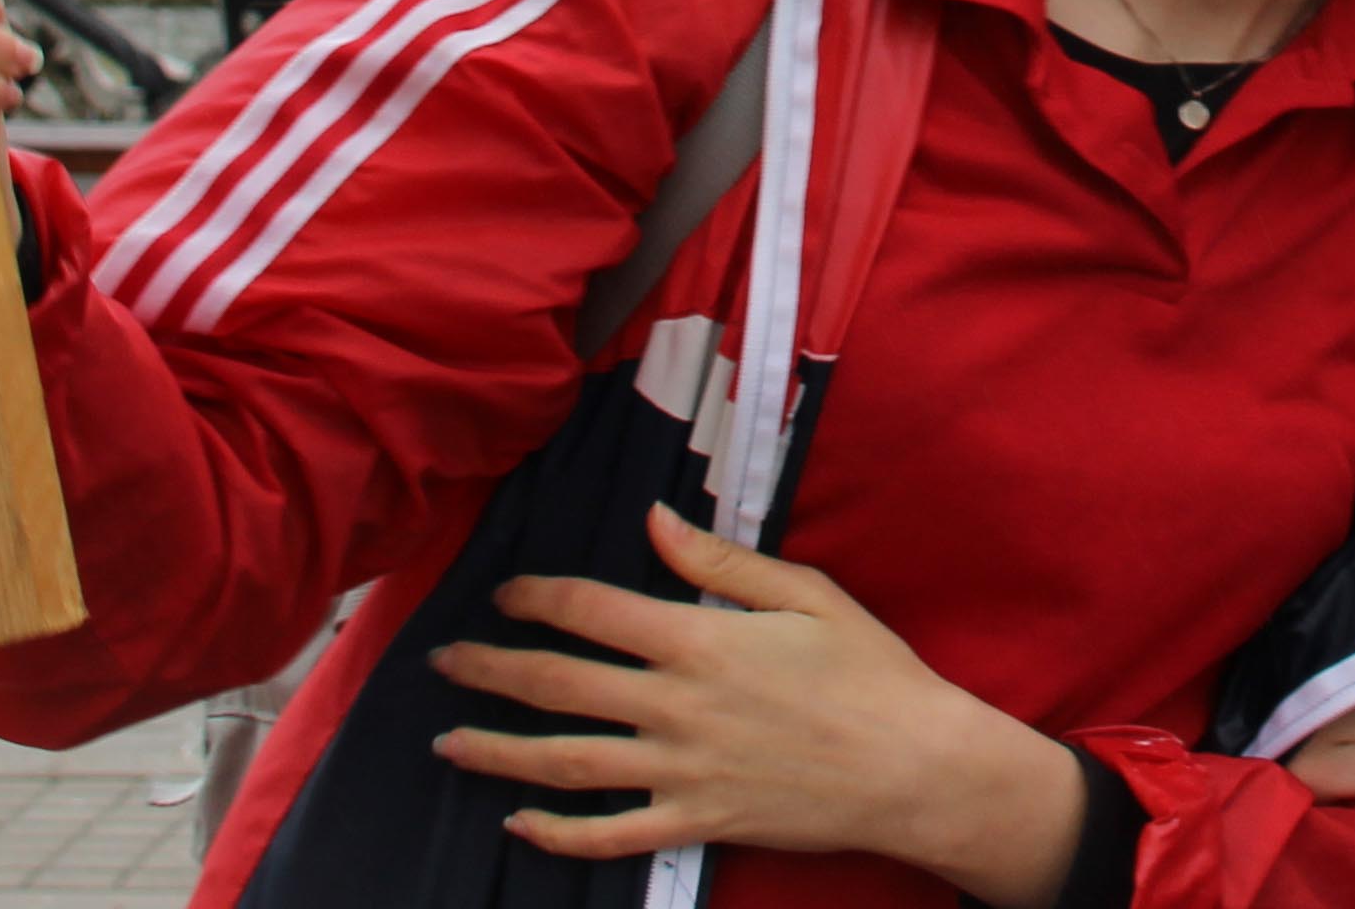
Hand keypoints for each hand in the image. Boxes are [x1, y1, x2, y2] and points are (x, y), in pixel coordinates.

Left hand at [446, 504, 1092, 908]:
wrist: (911, 767)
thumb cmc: (869, 672)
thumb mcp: (804, 594)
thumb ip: (720, 561)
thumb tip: (656, 520)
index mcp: (699, 639)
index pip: (591, 610)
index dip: (536, 597)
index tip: (504, 592)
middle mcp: (675, 706)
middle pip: (557, 686)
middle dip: (490, 670)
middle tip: (443, 662)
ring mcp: (680, 771)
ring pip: (565, 763)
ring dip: (497, 751)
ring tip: (448, 742)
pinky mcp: (695, 823)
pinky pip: (610, 834)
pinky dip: (557, 832)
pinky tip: (518, 822)